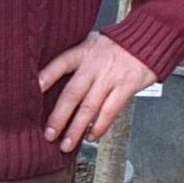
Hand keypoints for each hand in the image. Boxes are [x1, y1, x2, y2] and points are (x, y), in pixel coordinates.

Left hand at [38, 34, 158, 154]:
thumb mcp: (92, 43)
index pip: (61, 63)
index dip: (47, 76)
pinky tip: (91, 136)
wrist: (149, 38)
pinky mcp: (126, 87)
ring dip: (77, 128)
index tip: (34, 89)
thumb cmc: (118, 45)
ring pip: (90, 107)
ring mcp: (110, 77)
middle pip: (73, 93)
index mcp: (83, 51)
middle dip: (59, 117)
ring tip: (67, 143)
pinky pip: (111, 110)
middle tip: (49, 134)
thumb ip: (75, 59)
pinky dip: (100, 126)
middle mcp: (95, 65)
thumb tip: (50, 80)